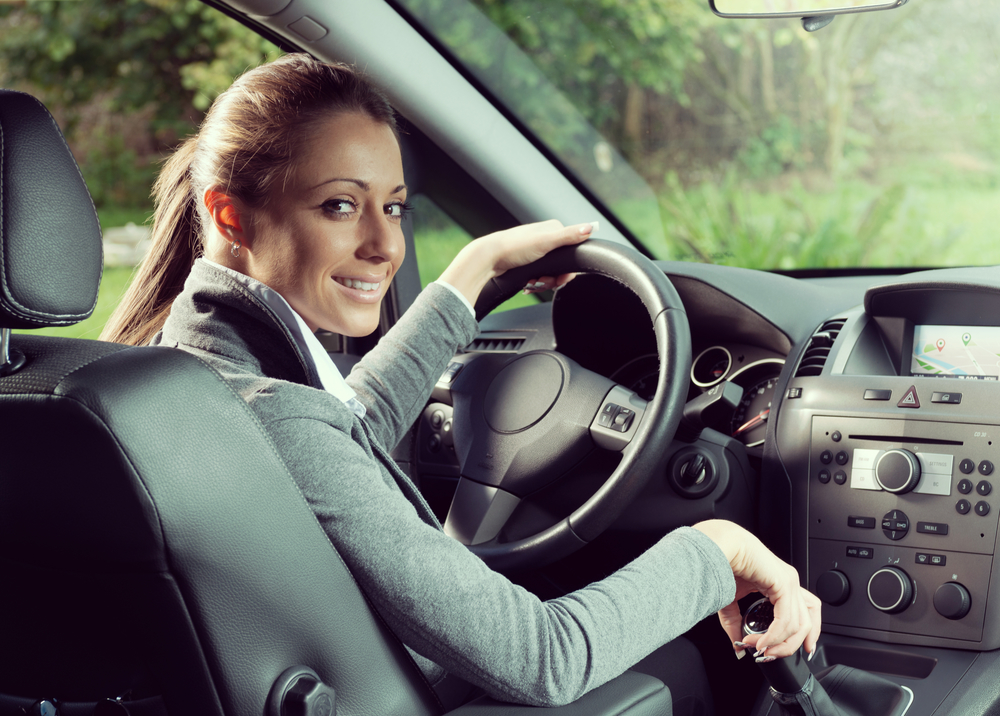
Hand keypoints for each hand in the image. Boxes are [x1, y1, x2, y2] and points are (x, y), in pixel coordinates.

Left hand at [437, 220, 595, 306]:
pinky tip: (528, 284)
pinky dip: (536, 282)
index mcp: (553, 229)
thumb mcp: (545, 242)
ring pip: (551, 272)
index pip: (573, 251)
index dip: (567, 268)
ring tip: (533, 283)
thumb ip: (569, 236)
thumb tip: (590, 228)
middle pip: (562, 264)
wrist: (488, 259)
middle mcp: (545, 238)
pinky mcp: (527, 261)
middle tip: (543, 281)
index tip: (560, 277)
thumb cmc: (513, 248)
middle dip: (554, 278)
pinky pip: (540, 275)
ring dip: (544, 282)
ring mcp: (536, 249)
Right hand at [693, 520, 821, 660]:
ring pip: (800, 625)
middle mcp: (789, 582)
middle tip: (771, 655)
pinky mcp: (784, 583)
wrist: (718, 546)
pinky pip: (786, 619)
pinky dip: (774, 635)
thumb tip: (738, 647)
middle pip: (808, 622)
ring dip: (779, 643)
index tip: (791, 651)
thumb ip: (735, 625)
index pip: (806, 613)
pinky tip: (760, 640)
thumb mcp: (730, 602)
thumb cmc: (723, 564)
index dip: (805, 635)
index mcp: (781, 584)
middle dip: (790, 646)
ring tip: (760, 648)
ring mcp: (789, 582)